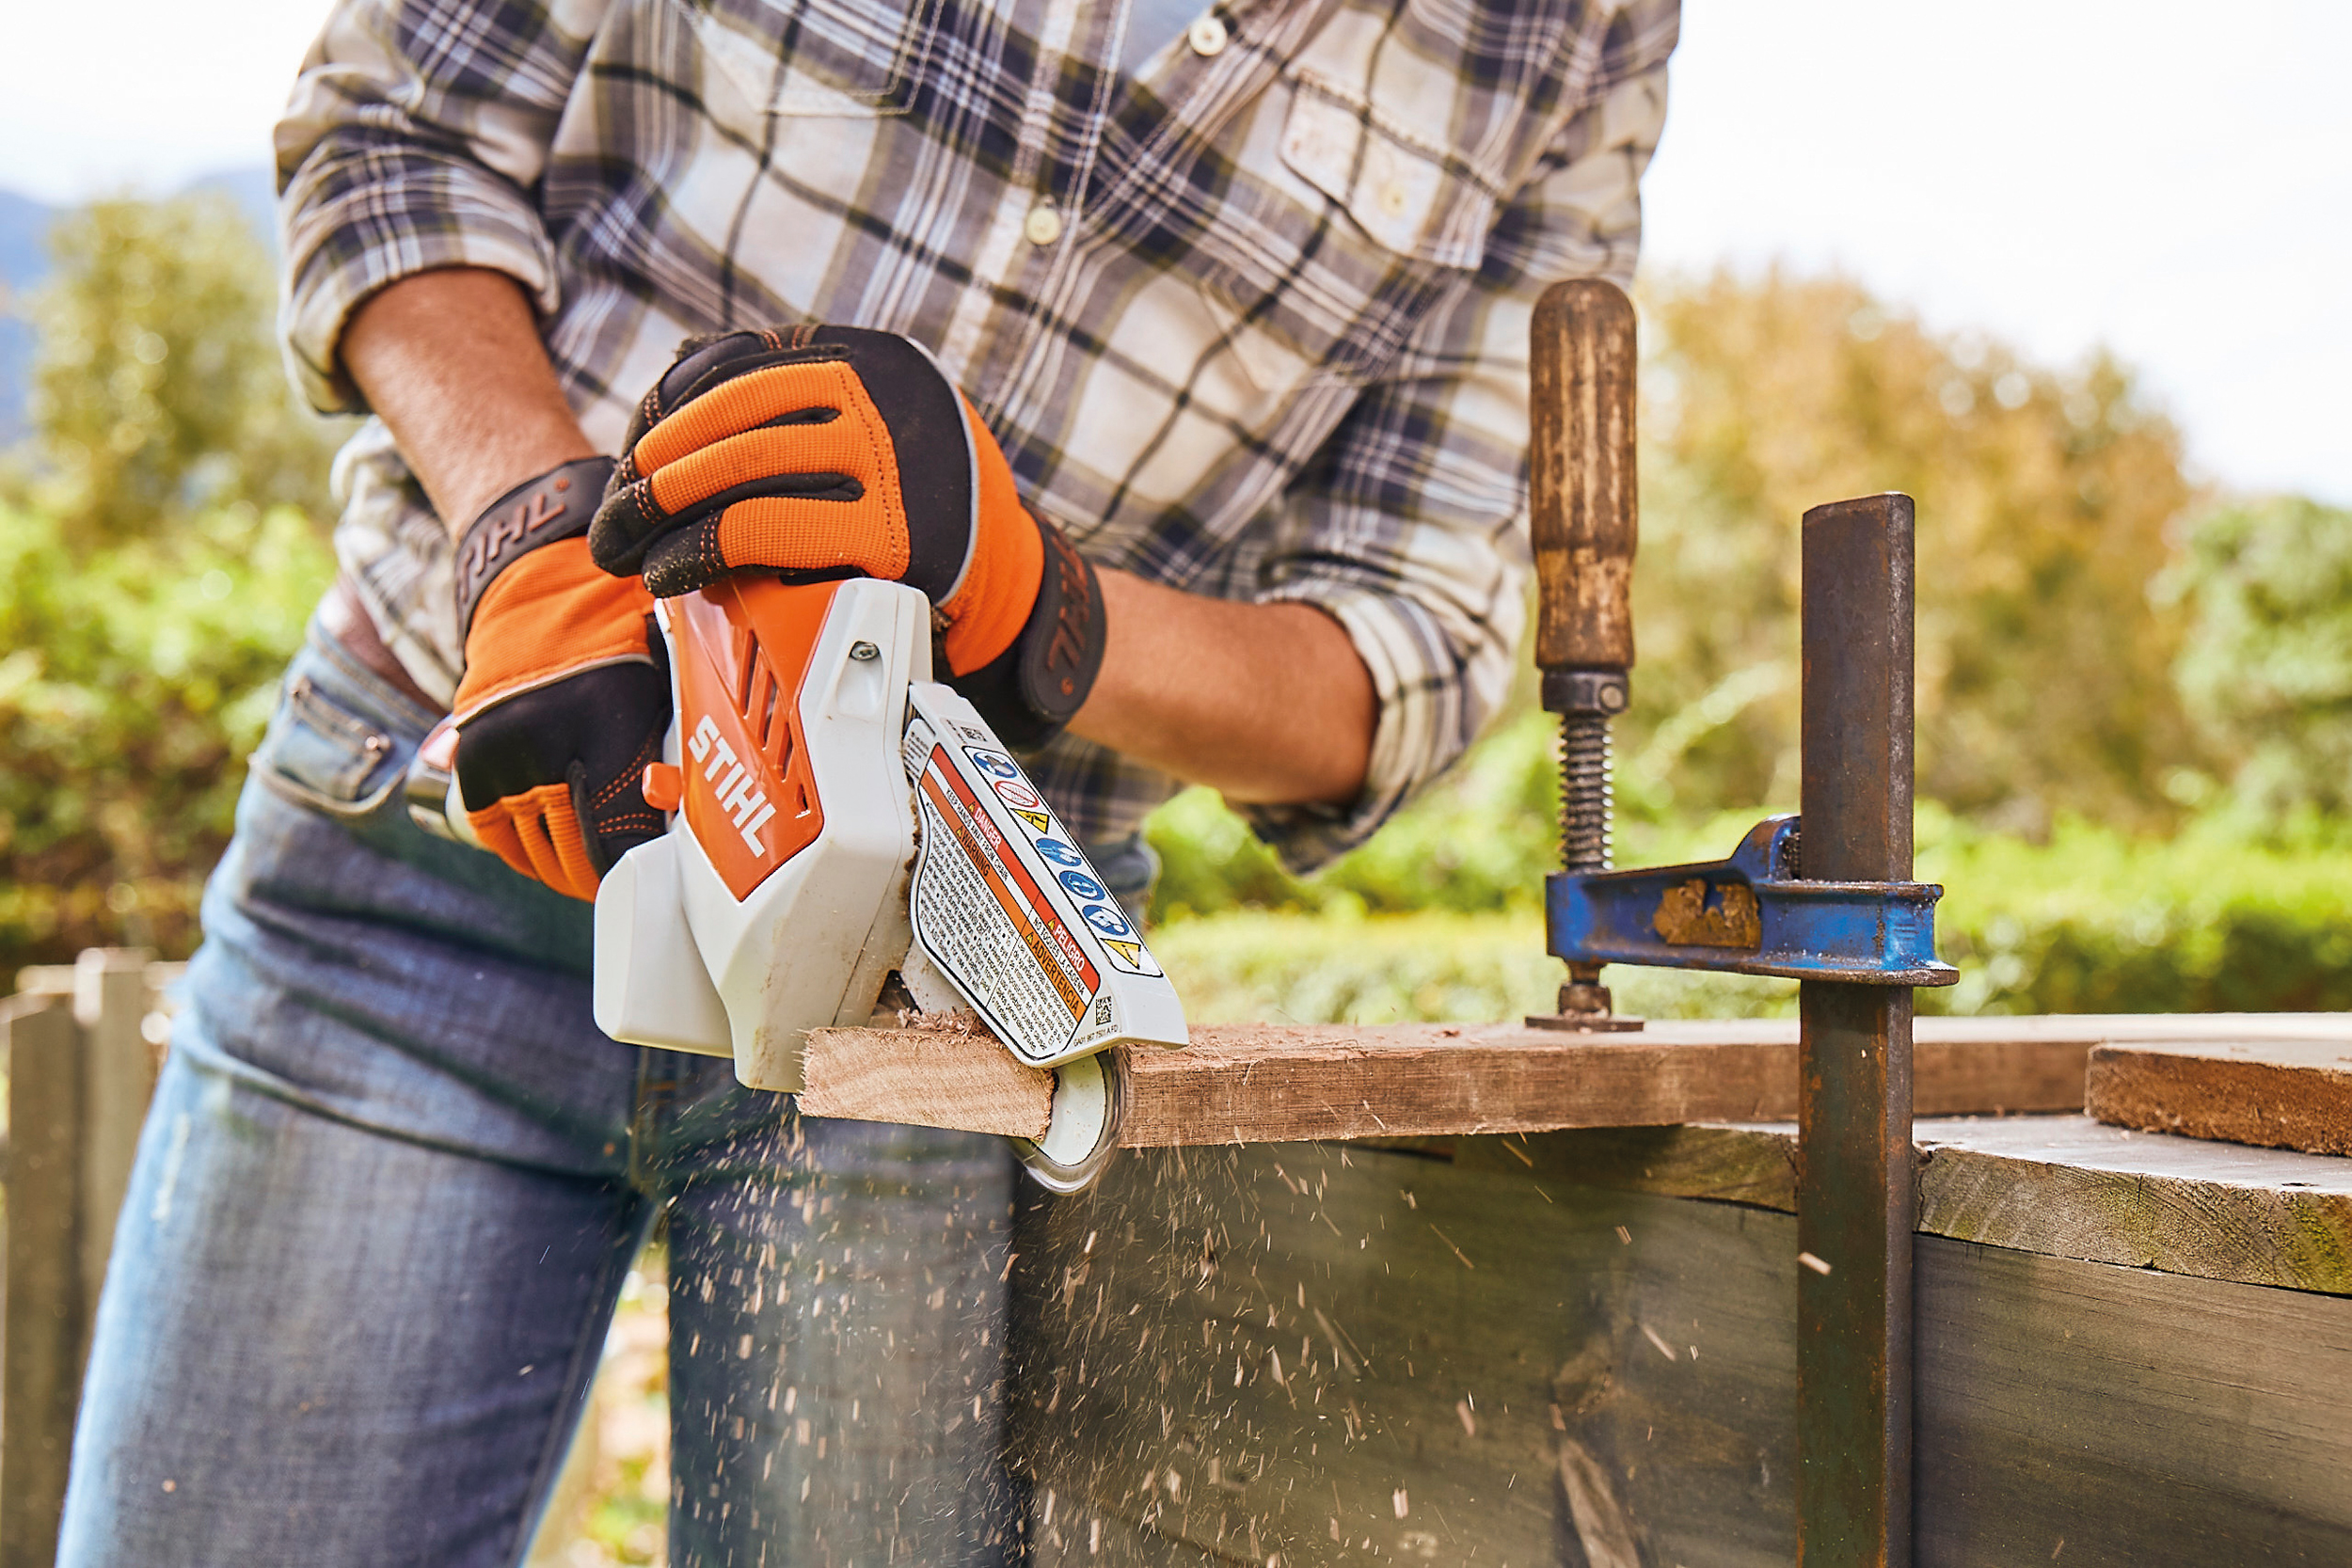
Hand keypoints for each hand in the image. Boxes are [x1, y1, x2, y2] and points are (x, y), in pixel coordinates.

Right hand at [449, 458, 668, 898]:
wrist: (541, 577)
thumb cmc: (626, 628)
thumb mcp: (670, 673)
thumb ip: (680, 743)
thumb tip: (699, 815)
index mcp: (609, 717)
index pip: (623, 830)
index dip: (640, 864)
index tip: (657, 874)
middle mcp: (548, 735)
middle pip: (576, 847)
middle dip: (604, 875)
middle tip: (626, 882)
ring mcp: (502, 746)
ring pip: (533, 845)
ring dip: (563, 870)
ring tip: (589, 876)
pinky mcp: (469, 750)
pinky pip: (491, 828)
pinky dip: (519, 851)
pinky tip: (546, 857)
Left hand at [588, 326, 1104, 748]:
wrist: (1011, 584)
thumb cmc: (917, 508)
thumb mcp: (880, 425)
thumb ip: (802, 400)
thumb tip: (677, 369)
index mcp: (875, 358)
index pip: (737, 362)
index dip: (666, 409)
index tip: (633, 455)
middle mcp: (887, 398)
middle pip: (730, 417)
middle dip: (652, 469)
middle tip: (614, 514)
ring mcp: (892, 464)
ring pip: (737, 471)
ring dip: (661, 514)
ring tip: (627, 549)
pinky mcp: (890, 535)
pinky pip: (762, 531)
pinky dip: (699, 553)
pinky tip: (670, 575)